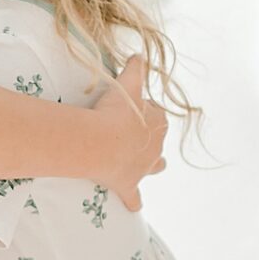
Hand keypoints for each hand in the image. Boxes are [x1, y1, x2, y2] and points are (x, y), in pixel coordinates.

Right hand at [89, 55, 167, 211]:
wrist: (100, 142)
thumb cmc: (115, 112)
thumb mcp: (128, 83)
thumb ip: (136, 68)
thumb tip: (139, 54)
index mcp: (158, 122)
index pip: (156, 114)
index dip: (144, 112)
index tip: (129, 110)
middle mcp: (155, 147)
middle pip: (158, 141)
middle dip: (150, 139)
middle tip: (131, 134)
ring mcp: (143, 169)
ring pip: (154, 167)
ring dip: (150, 166)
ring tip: (142, 165)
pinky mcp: (128, 186)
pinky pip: (134, 197)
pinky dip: (133, 201)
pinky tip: (133, 205)